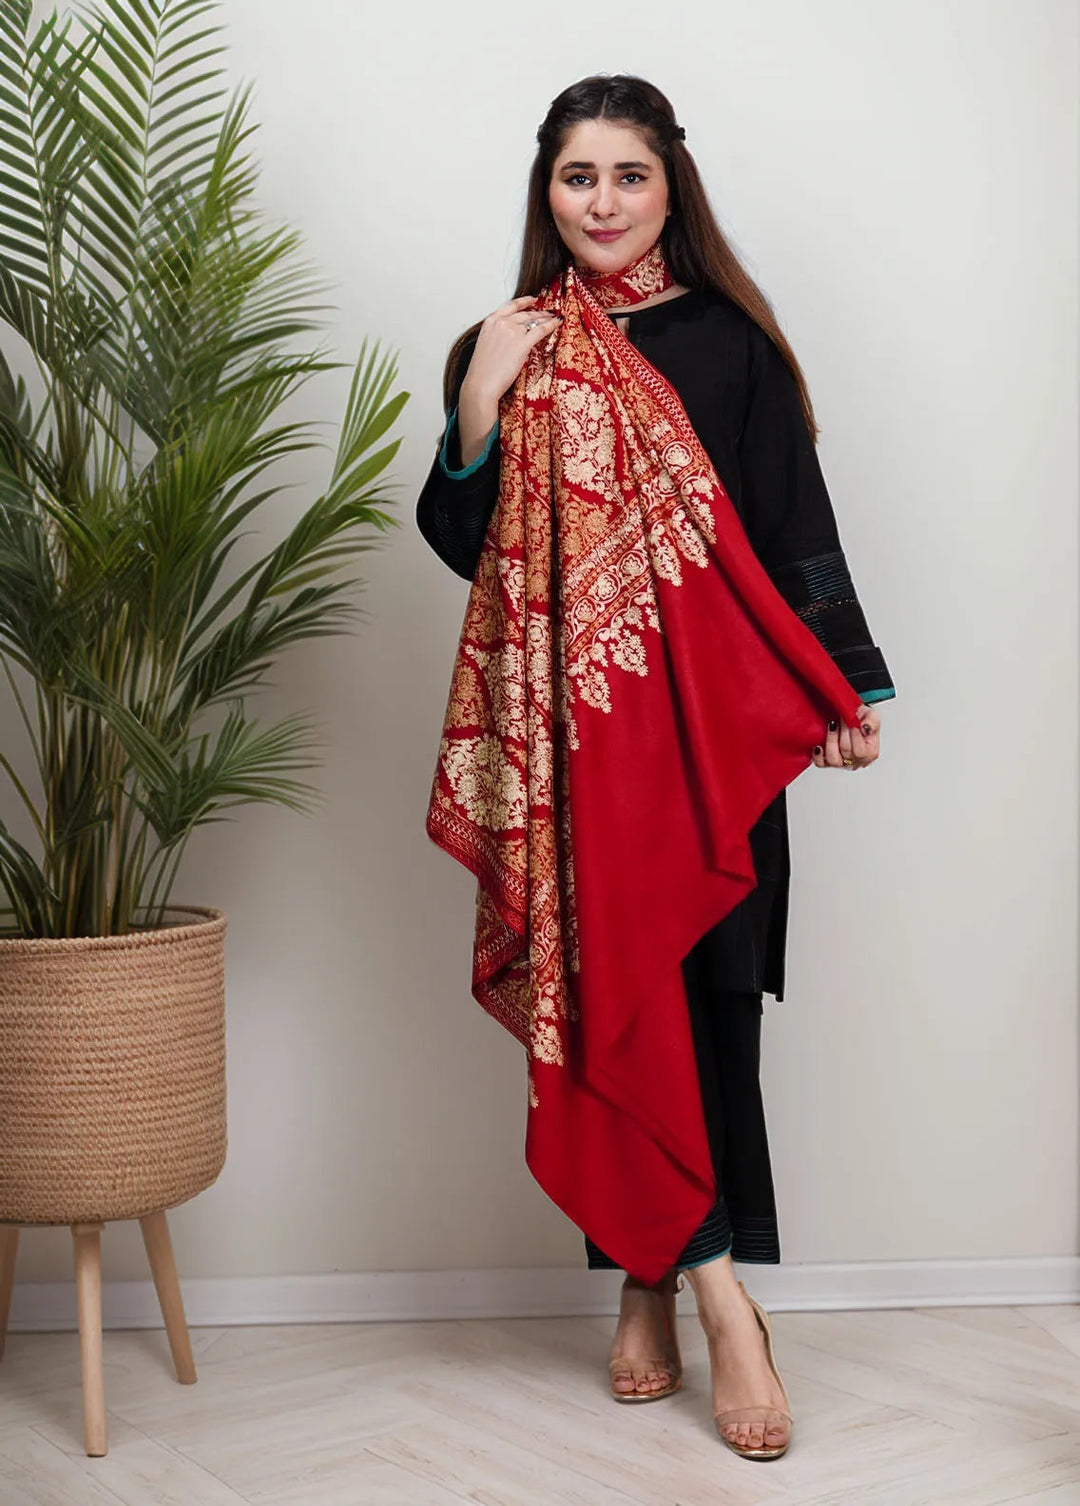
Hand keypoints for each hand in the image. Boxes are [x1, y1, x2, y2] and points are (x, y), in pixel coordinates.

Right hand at [456, 296, 560, 466]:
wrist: (481, 384)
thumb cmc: (482, 372)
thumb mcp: (486, 345)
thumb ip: (497, 336)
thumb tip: (510, 339)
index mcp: (490, 322)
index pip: (510, 306)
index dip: (524, 302)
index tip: (533, 300)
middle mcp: (501, 322)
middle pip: (525, 314)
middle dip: (539, 312)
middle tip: (549, 313)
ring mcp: (512, 331)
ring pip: (534, 320)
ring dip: (547, 318)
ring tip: (555, 318)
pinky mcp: (522, 343)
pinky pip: (541, 330)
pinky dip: (552, 325)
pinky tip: (558, 322)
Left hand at [811, 703, 881, 770]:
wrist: (849, 718)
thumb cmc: (862, 719)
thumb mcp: (872, 715)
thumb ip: (872, 721)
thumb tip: (865, 728)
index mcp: (870, 754)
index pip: (860, 752)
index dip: (854, 735)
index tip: (851, 721)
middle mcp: (856, 761)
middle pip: (846, 752)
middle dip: (842, 732)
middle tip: (841, 719)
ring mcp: (841, 763)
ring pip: (833, 759)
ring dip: (831, 740)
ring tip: (832, 726)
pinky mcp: (826, 762)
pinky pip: (820, 763)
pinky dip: (818, 755)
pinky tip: (819, 744)